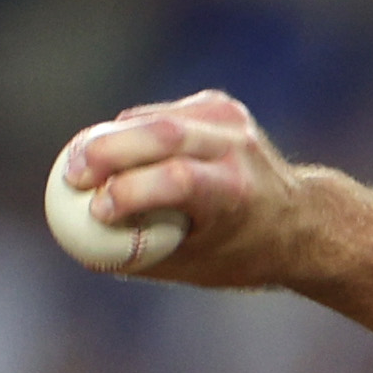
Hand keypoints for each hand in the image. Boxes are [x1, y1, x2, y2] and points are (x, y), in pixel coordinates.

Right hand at [58, 91, 313, 288]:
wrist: (301, 218)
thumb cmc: (241, 251)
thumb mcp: (195, 266)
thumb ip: (140, 254)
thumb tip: (79, 245)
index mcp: (237, 194)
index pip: (178, 179)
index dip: (130, 191)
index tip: (96, 210)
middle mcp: (238, 150)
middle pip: (162, 135)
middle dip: (105, 151)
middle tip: (71, 176)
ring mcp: (231, 122)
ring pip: (153, 119)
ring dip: (108, 139)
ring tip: (81, 168)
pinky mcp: (218, 106)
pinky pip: (158, 115)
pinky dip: (129, 132)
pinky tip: (116, 154)